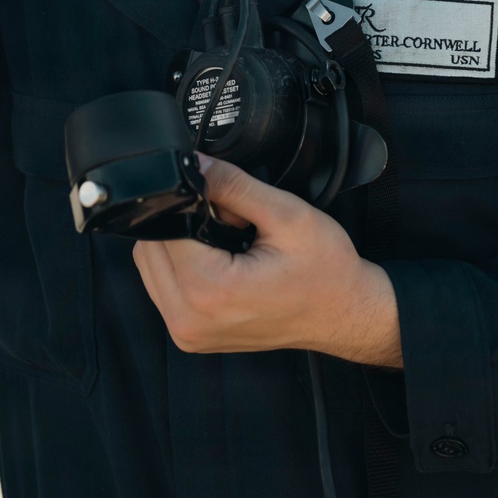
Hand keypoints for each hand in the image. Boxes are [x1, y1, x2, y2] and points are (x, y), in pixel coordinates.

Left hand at [133, 156, 402, 366]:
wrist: (346, 314)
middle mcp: (188, 320)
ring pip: (151, 264)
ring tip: (232, 247)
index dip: (193, 204)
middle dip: (185, 224)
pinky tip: (222, 264)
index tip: (229, 207)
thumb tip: (193, 162)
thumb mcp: (287, 214)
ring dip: (181, 246)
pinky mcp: (190, 336)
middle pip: (151, 246)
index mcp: (209, 292)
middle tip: (235, 228)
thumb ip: (233, 184)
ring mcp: (187, 333)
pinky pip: (163, 286)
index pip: (166, 226)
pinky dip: (184, 267)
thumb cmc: (326, 271)